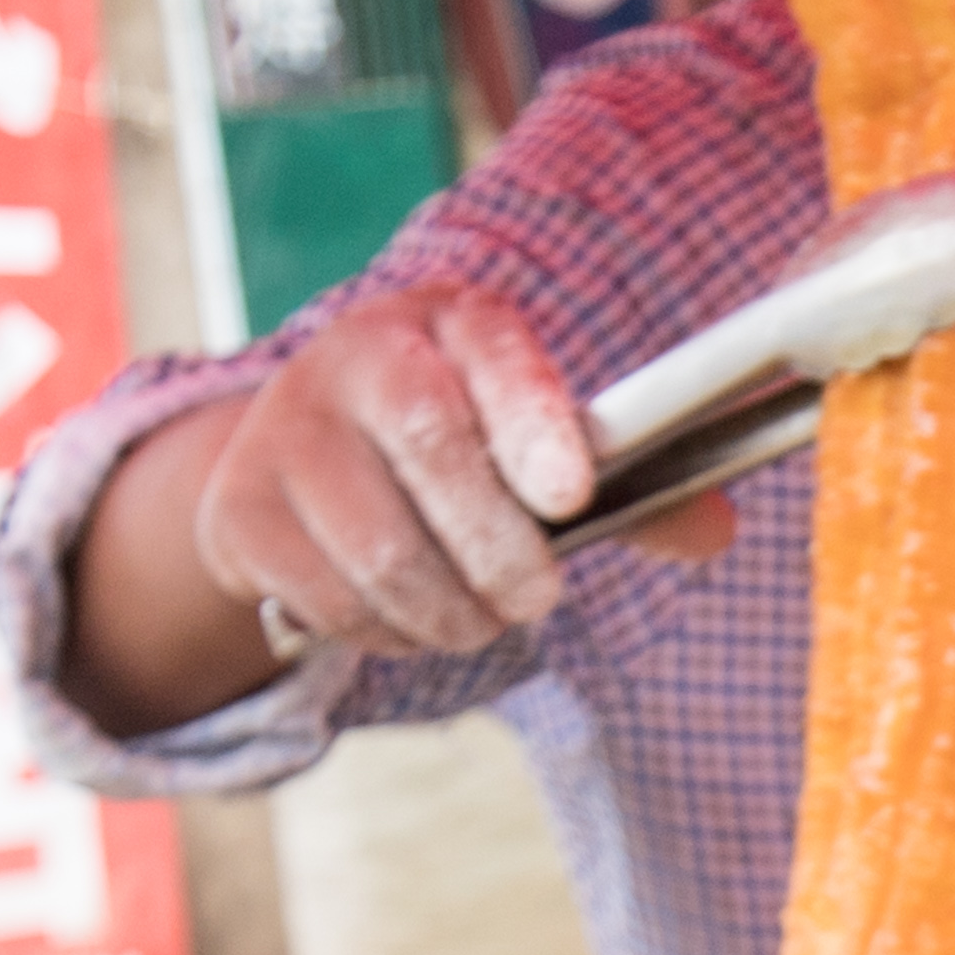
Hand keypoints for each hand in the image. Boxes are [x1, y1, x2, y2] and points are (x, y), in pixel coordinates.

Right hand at [60, 285, 736, 733]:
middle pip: (431, 460)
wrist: (300, 449)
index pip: (494, 357)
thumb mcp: (539, 440)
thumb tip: (714, 534)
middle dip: (500, 555)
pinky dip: (390, 633)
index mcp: (451, 321)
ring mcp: (284, 432)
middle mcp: (354, 357)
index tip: (570, 496)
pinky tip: (411, 616)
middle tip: (537, 599)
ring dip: (450, 613)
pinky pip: (332, 604)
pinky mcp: (240, 513)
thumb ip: (631, 488)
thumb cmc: (458, 444)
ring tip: (480, 617)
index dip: (533, 424)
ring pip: (382, 555)